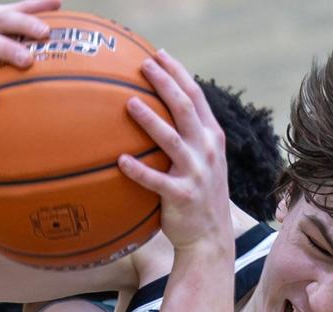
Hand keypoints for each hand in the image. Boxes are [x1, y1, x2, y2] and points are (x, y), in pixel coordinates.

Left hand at [118, 50, 232, 255]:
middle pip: (186, 108)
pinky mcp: (182, 196)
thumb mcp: (203, 160)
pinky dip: (138, 170)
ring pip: (172, 139)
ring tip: (129, 103)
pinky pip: (156, 180)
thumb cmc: (199, 195)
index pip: (196, 96)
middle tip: (143, 65)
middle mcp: (207, 150)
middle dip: (165, 83)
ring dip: (150, 120)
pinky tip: (120, 160)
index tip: (159, 54)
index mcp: (212, 137)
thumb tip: (160, 110)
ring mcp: (196, 173)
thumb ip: (190, 136)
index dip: (178, 73)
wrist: (209, 236)